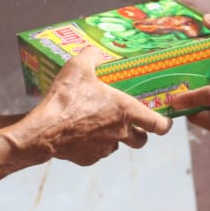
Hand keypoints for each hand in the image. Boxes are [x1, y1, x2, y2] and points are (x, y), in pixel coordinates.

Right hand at [21, 46, 170, 165]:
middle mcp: (120, 132)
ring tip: (97, 123)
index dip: (164, 124)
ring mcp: (105, 148)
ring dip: (113, 137)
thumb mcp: (79, 66)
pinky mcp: (89, 159)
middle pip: (141, 140)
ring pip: (117, 146)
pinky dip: (92, 145)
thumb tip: (96, 52)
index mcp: (126, 111)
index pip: (158, 124)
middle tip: (130, 123)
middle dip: (139, 133)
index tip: (163, 121)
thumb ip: (92, 56)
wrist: (45, 130)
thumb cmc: (66, 98)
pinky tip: (80, 133)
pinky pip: (96, 153)